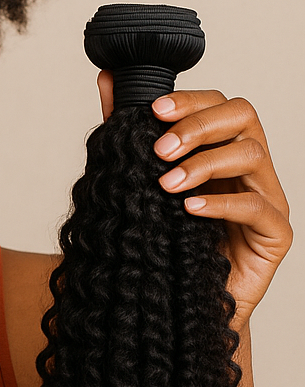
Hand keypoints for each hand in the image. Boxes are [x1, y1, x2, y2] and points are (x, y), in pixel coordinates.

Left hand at [97, 73, 291, 330]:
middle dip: (199, 126)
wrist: (178, 306)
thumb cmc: (166, 242)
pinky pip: (257, 207)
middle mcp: (252, 169)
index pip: (222, 105)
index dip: (191, 102)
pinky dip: (221, 203)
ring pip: (252, 156)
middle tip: (160, 149)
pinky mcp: (276, 235)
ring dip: (204, 164)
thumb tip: (109, 79)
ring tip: (166, 185)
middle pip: (244, 119)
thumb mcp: (142, 181)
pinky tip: (188, 209)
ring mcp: (269, 200)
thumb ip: (130, 131)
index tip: (154, 111)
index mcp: (225, 150)